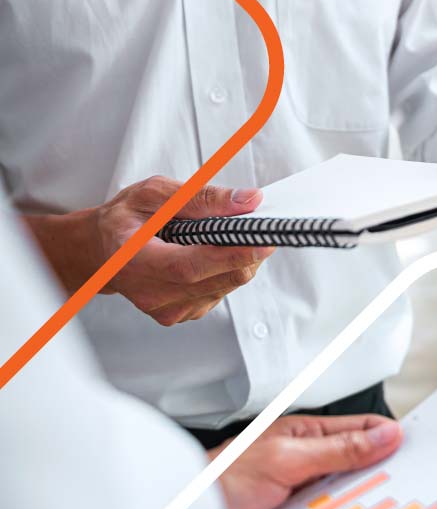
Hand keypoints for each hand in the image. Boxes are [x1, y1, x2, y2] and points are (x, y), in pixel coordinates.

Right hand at [24, 176, 273, 324]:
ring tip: (229, 236)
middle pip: (217, 280)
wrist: (101, 251)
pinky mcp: (180, 314)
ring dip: (239, 261)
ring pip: (225, 286)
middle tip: (260, 229)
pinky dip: (227, 271)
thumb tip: (247, 201)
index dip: (232, 255)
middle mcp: (150, 293)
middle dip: (248, 254)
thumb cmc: (125, 219)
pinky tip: (213, 254)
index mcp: (134, 260)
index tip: (264, 240)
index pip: (191, 266)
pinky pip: (219, 293)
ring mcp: (166, 309)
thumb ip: (199, 197)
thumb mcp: (153, 194)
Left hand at [212, 414, 402, 508]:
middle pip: (359, 463)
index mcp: (308, 432)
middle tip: (406, 484)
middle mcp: (307, 457)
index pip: (364, 429)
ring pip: (346, 493)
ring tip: (381, 508)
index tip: (417, 454)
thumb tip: (387, 436)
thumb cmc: (222, 479)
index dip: (390, 439)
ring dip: (359, 501)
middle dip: (380, 473)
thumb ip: (339, 449)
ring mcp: (301, 486)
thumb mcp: (288, 460)